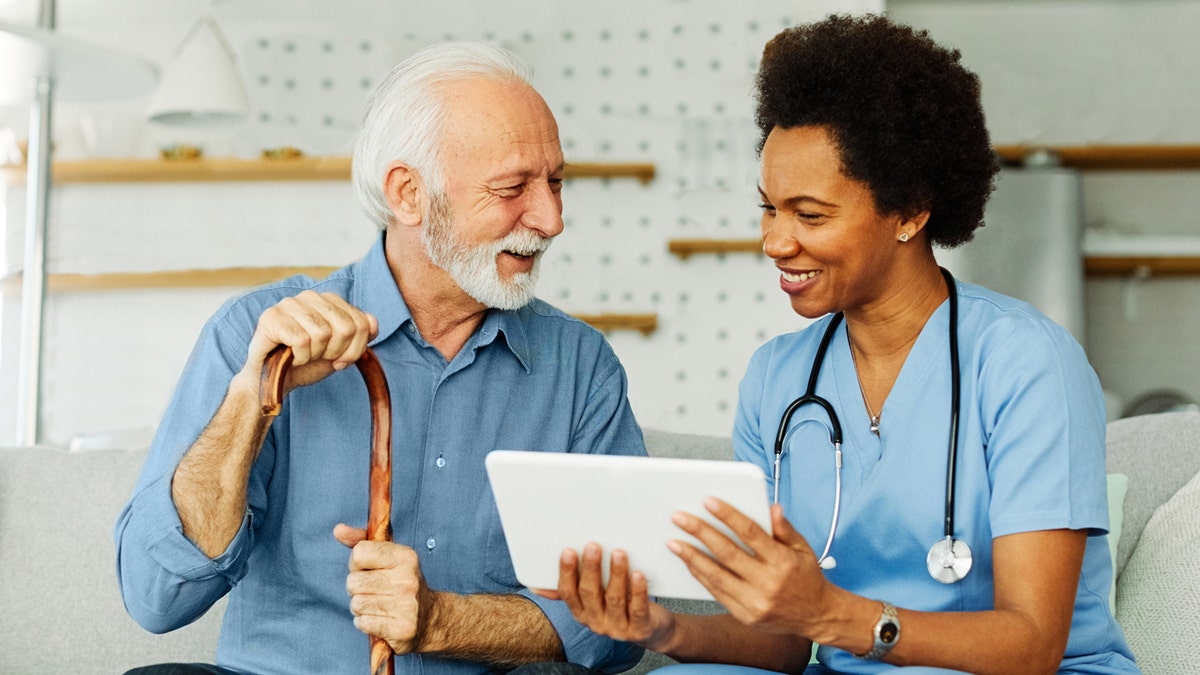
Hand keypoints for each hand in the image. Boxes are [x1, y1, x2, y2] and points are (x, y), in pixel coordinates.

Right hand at [243, 290, 378, 394]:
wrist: (273, 381)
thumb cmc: (307, 364)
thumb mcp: (341, 351)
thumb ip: (360, 335)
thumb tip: (373, 323)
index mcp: (329, 301)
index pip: (361, 323)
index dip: (355, 349)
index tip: (340, 359)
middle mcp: (309, 297)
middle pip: (345, 328)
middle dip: (336, 352)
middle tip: (319, 358)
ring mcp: (288, 304)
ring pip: (322, 333)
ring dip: (315, 355)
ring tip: (303, 356)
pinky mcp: (271, 318)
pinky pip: (301, 340)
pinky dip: (300, 356)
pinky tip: (291, 356)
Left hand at [335, 524, 438, 654]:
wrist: (430, 617)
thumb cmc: (402, 583)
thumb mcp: (388, 557)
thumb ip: (361, 541)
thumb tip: (338, 529)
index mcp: (405, 557)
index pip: (359, 553)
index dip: (357, 563)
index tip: (369, 569)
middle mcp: (407, 580)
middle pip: (353, 582)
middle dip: (357, 588)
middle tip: (374, 590)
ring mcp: (406, 605)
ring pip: (356, 604)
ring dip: (361, 607)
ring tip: (378, 605)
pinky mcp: (401, 628)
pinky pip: (362, 622)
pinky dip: (366, 622)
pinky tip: (380, 618)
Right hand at [546, 542, 676, 649]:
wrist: (653, 631)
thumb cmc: (621, 605)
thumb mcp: (595, 599)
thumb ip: (571, 590)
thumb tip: (536, 585)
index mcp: (581, 612)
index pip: (568, 593)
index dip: (567, 572)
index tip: (568, 550)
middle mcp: (596, 622)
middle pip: (589, 594)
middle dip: (590, 568)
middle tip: (593, 545)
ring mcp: (617, 628)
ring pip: (614, 599)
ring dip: (615, 574)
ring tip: (618, 553)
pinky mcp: (640, 630)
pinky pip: (637, 609)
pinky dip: (637, 591)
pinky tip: (638, 574)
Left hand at [668, 501, 829, 635]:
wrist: (818, 616)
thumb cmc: (808, 578)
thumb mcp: (804, 549)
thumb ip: (785, 529)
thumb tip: (771, 507)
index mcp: (783, 561)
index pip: (751, 533)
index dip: (728, 515)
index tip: (708, 501)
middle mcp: (768, 583)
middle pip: (727, 553)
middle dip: (700, 532)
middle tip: (680, 518)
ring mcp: (755, 602)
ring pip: (716, 575)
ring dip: (691, 557)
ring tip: (674, 542)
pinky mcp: (745, 615)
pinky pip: (717, 593)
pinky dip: (701, 576)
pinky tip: (689, 563)